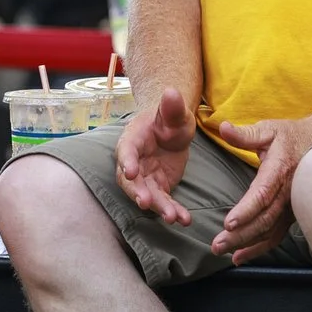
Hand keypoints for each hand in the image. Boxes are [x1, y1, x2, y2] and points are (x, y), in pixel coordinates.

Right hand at [114, 87, 196, 225]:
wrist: (172, 130)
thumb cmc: (169, 118)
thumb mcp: (175, 112)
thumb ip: (172, 106)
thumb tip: (171, 91)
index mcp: (133, 140)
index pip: (126, 151)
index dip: (127, 161)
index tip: (130, 171)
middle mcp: (134, 162)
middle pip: (131, 181)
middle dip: (138, 192)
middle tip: (147, 203)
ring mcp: (146, 177)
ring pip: (148, 195)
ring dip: (159, 207)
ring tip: (174, 217)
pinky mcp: (158, 187)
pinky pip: (164, 202)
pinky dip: (174, 211)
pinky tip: (185, 220)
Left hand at [211, 114, 311, 263]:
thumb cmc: (291, 136)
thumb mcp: (269, 129)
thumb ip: (245, 134)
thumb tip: (222, 127)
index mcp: (280, 169)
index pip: (262, 194)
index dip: (246, 210)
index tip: (229, 223)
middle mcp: (288, 192)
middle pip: (264, 219)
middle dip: (240, 235)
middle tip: (217, 245)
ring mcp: (292, 206)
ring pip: (270, 231)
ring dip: (247, 245)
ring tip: (225, 253)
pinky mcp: (293, 215)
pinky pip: (276, 235)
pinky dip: (259, 248)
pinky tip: (241, 257)